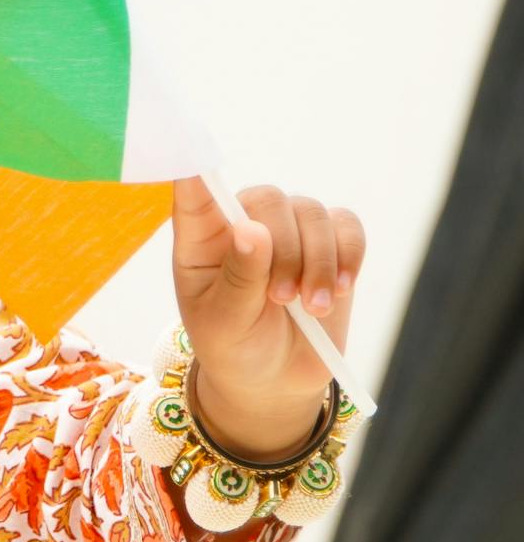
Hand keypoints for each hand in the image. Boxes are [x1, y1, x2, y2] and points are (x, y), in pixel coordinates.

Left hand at [168, 179, 366, 458]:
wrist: (274, 378)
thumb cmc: (234, 345)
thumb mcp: (225, 323)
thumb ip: (239, 278)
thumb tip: (251, 230)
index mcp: (200, 240)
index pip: (193, 193)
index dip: (194, 171)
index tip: (195, 164)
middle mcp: (242, 223)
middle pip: (268, 200)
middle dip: (284, 249)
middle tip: (282, 298)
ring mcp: (288, 231)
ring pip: (311, 212)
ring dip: (318, 261)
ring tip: (311, 307)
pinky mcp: (329, 245)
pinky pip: (347, 226)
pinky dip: (349, 256)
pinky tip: (338, 288)